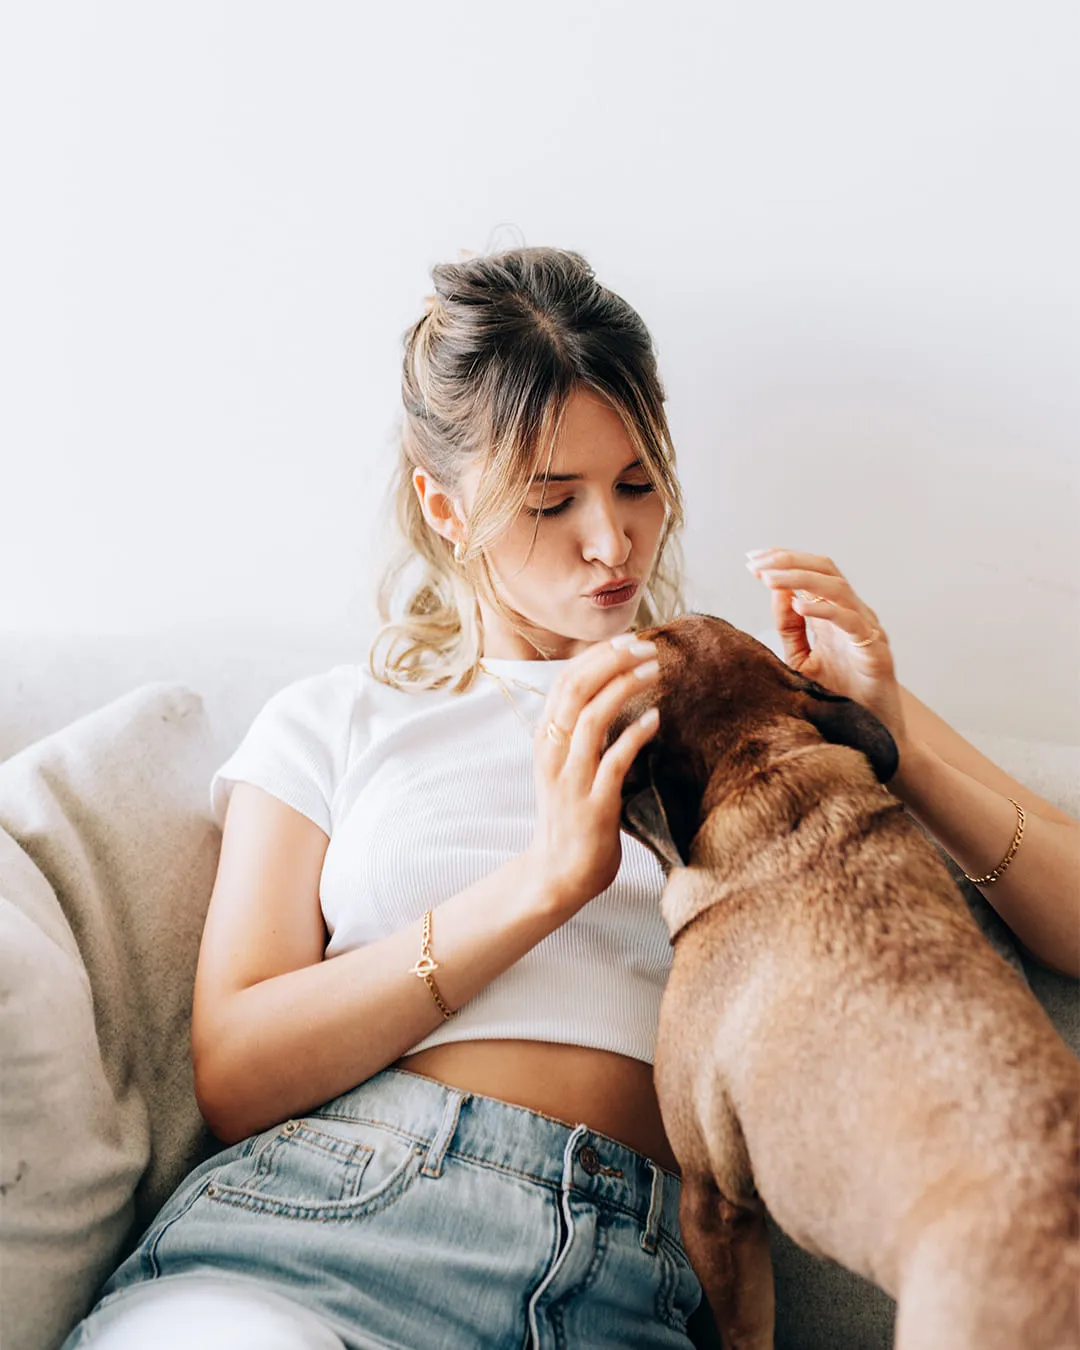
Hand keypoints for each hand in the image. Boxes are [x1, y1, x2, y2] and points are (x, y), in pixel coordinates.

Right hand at [527, 634, 660, 916]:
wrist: (557, 873)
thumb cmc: (569, 818)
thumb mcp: (564, 767)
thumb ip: (579, 734)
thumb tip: (609, 696)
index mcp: (545, 741)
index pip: (564, 683)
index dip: (595, 656)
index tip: (625, 640)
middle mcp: (553, 754)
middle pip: (576, 690)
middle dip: (611, 660)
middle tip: (644, 645)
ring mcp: (571, 778)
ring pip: (592, 718)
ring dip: (625, 687)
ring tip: (654, 670)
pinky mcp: (594, 804)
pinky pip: (615, 760)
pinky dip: (636, 735)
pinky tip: (656, 719)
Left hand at [745, 548, 910, 750]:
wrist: (870, 735)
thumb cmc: (838, 697)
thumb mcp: (801, 659)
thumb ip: (789, 628)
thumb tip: (775, 590)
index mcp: (833, 614)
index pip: (811, 572)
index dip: (783, 561)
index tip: (751, 560)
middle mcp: (852, 614)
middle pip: (825, 569)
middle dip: (788, 560)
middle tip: (756, 562)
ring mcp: (866, 630)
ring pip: (837, 588)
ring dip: (801, 578)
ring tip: (770, 578)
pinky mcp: (875, 651)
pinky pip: (851, 621)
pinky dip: (824, 609)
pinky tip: (798, 606)